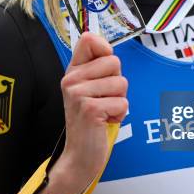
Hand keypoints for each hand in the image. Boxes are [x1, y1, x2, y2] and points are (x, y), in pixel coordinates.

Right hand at [56, 32, 127, 193]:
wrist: (80, 154)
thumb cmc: (91, 121)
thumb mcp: (89, 89)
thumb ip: (97, 68)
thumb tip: (107, 47)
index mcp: (72, 72)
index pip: (89, 39)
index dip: (104, 49)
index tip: (104, 67)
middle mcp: (71, 80)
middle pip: (114, 62)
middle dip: (118, 82)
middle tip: (104, 98)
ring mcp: (78, 94)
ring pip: (121, 83)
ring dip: (119, 100)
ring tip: (104, 111)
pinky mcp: (90, 109)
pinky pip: (122, 102)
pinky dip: (120, 114)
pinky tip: (105, 121)